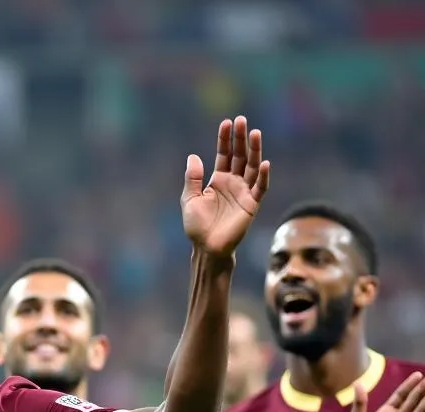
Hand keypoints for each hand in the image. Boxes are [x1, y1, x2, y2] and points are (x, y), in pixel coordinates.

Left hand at [181, 116, 269, 257]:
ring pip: (252, 166)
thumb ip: (193, 178)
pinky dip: (263, 176)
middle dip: (240, 139)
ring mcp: (243, 192)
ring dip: (254, 150)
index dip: (225, 139)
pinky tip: (264, 163)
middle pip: (239, 155)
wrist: (206, 248)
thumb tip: (193, 156)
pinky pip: (260, 187)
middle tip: (242, 120)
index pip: (224, 154)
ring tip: (255, 133)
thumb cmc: (197, 226)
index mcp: (218, 180)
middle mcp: (233, 182)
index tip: (226, 123)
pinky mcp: (251, 204)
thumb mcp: (190, 199)